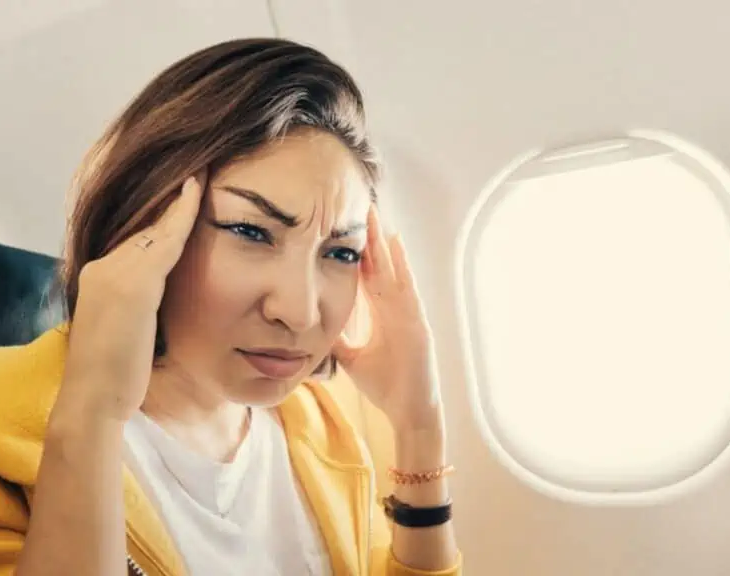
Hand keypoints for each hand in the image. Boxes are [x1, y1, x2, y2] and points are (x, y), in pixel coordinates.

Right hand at [54, 173, 205, 422]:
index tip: (187, 196)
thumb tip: (161, 308)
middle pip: (146, 226)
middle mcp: (103, 268)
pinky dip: (183, 214)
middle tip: (200, 172)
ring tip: (202, 172)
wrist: (93, 401)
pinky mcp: (132, 285)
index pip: (138, 240)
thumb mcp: (129, 334)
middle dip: (173, 202)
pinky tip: (198, 192)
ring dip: (181, 199)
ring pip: (156, 227)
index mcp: (100, 278)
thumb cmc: (115, 379)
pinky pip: (165, 240)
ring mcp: (115, 274)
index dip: (164, 218)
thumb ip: (142, 310)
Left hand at [333, 207, 443, 431]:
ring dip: (384, 242)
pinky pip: (408, 287)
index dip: (357, 251)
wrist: (408, 411)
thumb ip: (337, 339)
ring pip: (394, 269)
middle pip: (381, 265)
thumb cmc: (386, 386)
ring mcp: (408, 312)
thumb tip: (311, 326)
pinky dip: (402, 265)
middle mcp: (396, 307)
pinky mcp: (417, 322)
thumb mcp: (352, 358)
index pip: (367, 275)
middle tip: (359, 206)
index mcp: (382, 314)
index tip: (343, 226)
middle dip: (370, 237)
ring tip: (374, 215)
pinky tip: (395, 243)